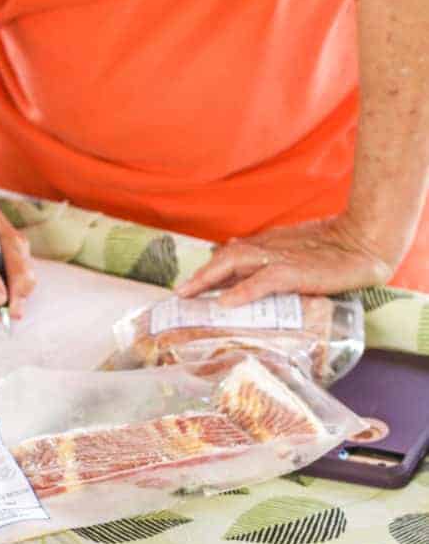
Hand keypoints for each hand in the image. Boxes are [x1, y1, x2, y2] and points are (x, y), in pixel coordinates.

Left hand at [178, 216, 395, 305]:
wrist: (363, 241)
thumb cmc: (333, 251)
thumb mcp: (295, 256)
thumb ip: (271, 267)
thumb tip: (244, 284)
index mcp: (268, 247)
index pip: (230, 257)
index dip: (208, 272)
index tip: (187, 289)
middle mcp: (268, 249)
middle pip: (225, 258)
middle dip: (200, 276)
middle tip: (180, 295)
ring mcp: (279, 259)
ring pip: (235, 264)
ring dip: (209, 279)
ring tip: (190, 295)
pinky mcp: (294, 271)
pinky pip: (263, 281)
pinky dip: (243, 291)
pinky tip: (226, 302)